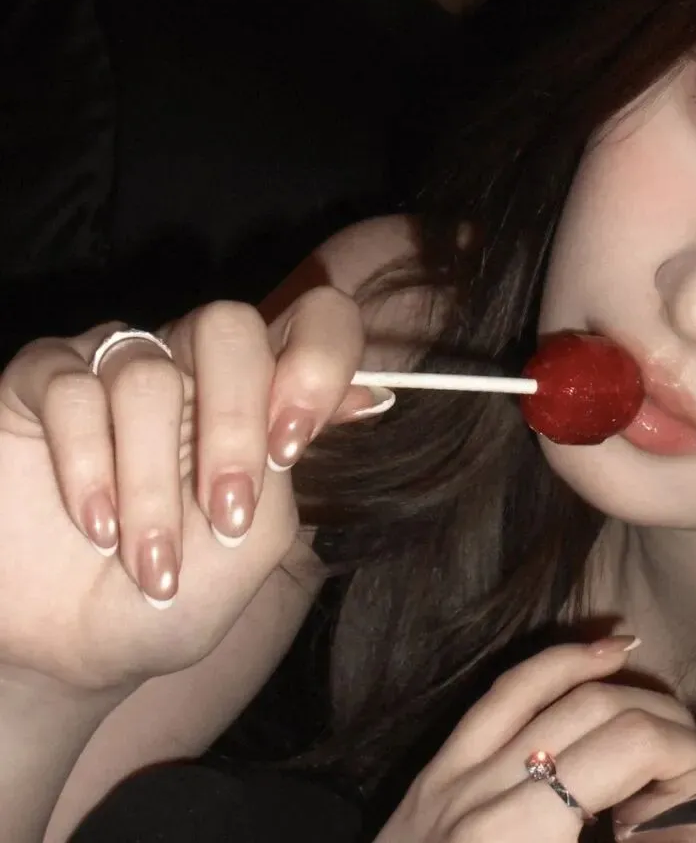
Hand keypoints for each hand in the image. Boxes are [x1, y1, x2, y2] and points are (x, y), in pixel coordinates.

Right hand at [0, 287, 379, 694]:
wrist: (77, 654)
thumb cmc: (178, 594)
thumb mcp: (255, 541)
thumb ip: (295, 460)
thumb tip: (373, 394)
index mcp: (260, 392)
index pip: (316, 320)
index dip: (318, 360)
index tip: (293, 443)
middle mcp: (193, 365)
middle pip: (227, 324)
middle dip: (232, 425)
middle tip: (226, 512)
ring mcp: (116, 367)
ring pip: (147, 376)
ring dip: (152, 484)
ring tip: (149, 562)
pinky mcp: (42, 383)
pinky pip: (69, 387)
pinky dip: (87, 465)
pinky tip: (95, 525)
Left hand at [375, 640, 695, 842]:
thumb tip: (691, 827)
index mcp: (521, 840)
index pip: (626, 748)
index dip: (686, 753)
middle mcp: (490, 793)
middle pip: (598, 714)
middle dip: (665, 725)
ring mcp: (457, 772)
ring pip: (551, 688)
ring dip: (619, 682)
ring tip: (668, 704)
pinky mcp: (438, 766)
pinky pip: (504, 692)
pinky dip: (557, 664)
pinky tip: (601, 656)